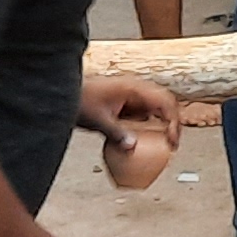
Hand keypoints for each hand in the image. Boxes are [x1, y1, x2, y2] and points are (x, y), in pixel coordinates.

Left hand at [79, 75, 181, 189]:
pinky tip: (145, 140)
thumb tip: (132, 148)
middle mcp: (136, 90)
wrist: (62, 92)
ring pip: (156, 108)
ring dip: (163, 123)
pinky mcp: (125, 103)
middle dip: (173, 123)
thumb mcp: (98, 120)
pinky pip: (144, 113)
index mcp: (134, 89)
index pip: (165, 102)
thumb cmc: (79, 101)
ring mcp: (131, 95)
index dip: (174, 121)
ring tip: (165, 143)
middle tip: (173, 144)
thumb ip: (116, 133)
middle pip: (166, 103)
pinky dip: (149, 125)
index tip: (172, 140)